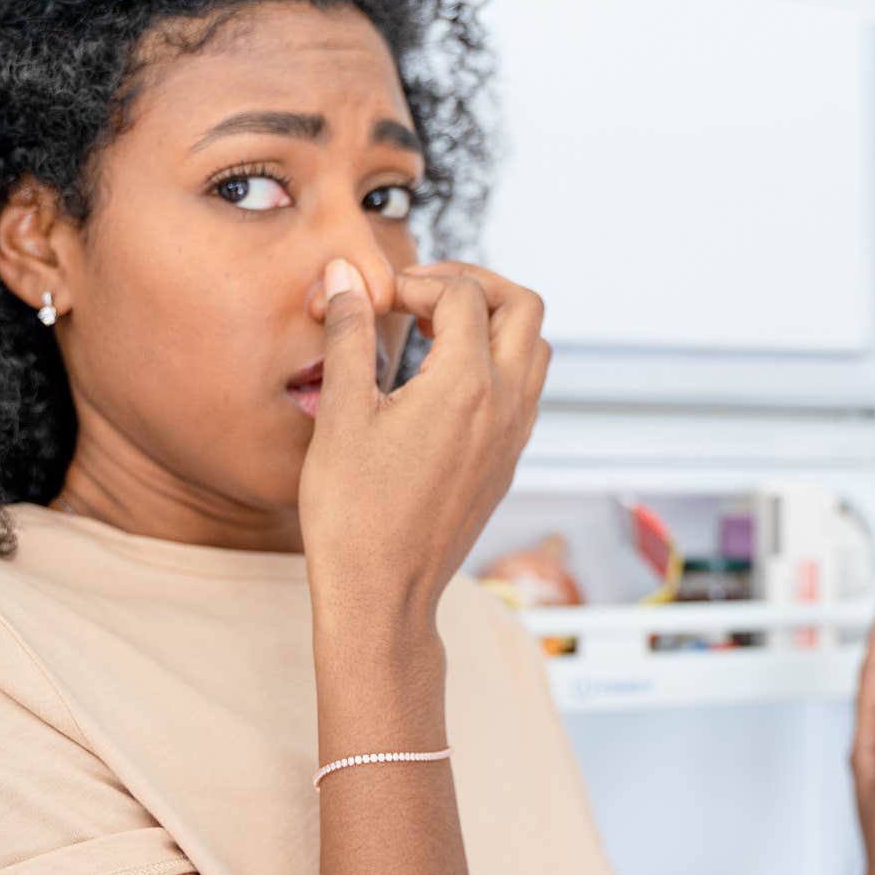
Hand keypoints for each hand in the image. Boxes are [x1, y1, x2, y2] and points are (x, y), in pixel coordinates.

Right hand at [297, 258, 549, 636]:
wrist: (383, 596)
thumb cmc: (354, 514)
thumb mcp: (341, 414)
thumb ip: (350, 335)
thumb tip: (345, 277)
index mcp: (466, 384)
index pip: (463, 295)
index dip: (418, 281)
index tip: (379, 298)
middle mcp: (506, 405)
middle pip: (524, 307)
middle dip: (476, 284)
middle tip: (424, 291)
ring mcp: (514, 436)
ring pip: (534, 349)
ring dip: (494, 323)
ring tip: (436, 330)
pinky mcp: (508, 462)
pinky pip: (524, 391)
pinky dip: (497, 364)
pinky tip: (444, 381)